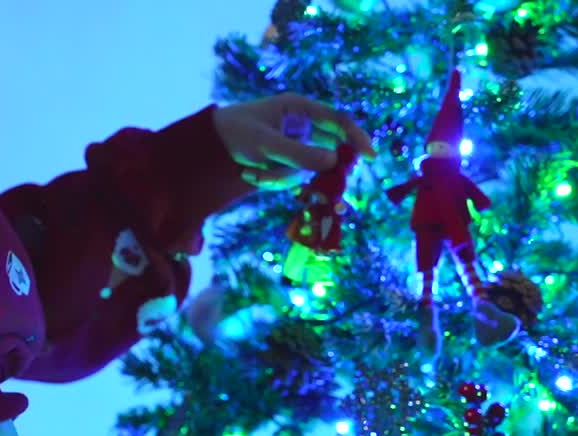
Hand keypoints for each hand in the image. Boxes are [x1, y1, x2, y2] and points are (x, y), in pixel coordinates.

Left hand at [213, 93, 374, 189]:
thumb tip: (333, 161)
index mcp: (300, 108)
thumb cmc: (236, 132)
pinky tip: (250, 173)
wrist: (207, 146)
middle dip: (322, 168)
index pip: (337, 121)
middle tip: (324, 185)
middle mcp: (302, 126)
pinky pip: (291, 179)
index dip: (356, 137)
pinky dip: (272, 181)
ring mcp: (294, 146)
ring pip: (307, 170)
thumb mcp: (266, 143)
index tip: (370, 156)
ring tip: (252, 171)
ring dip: (282, 177)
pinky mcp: (285, 164)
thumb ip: (298, 152)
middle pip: (330, 148)